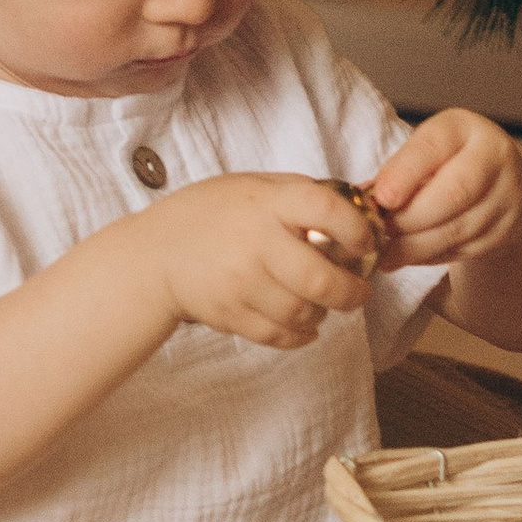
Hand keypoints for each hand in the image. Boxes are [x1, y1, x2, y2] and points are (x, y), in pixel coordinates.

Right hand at [142, 172, 384, 352]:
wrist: (155, 254)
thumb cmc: (210, 213)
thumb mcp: (253, 185)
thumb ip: (299, 194)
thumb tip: (358, 206)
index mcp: (267, 203)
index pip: (327, 211)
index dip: (357, 229)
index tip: (366, 242)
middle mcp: (256, 243)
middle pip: (321, 279)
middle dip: (352, 292)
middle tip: (359, 292)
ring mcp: (242, 283)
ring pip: (304, 312)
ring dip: (323, 313)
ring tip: (322, 304)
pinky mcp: (231, 315)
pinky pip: (280, 336)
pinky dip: (300, 335)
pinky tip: (304, 325)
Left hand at [369, 110, 521, 268]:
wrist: (497, 183)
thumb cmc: (446, 163)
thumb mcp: (424, 153)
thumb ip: (397, 171)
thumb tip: (362, 198)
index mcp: (465, 129)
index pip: (434, 148)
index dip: (405, 174)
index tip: (381, 198)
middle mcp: (494, 158)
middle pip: (454, 193)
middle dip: (410, 217)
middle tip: (379, 231)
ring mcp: (506, 197)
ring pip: (458, 229)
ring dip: (415, 246)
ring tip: (386, 253)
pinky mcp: (506, 231)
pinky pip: (462, 250)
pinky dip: (429, 257)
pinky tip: (408, 257)